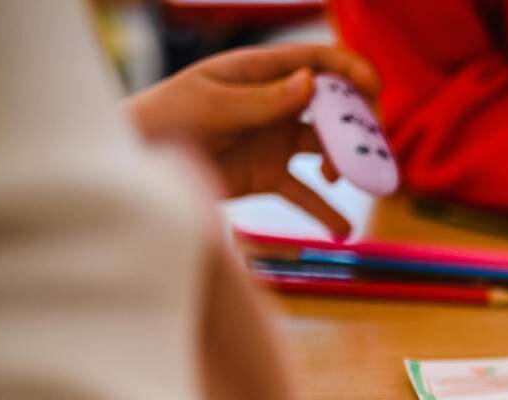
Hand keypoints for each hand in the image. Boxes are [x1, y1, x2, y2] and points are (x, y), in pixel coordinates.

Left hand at [124, 44, 380, 236]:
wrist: (133, 164)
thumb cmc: (162, 119)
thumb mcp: (211, 106)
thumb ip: (263, 99)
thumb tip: (312, 83)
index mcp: (260, 72)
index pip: (318, 62)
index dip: (352, 70)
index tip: (374, 89)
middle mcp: (275, 103)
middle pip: (334, 106)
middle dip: (357, 123)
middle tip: (363, 145)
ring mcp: (274, 140)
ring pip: (327, 148)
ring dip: (346, 163)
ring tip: (343, 180)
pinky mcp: (268, 176)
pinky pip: (305, 194)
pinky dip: (326, 212)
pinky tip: (343, 230)